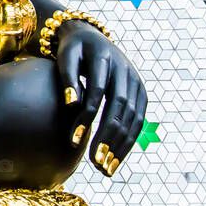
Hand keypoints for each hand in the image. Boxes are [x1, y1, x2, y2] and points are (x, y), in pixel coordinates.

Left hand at [57, 21, 146, 175]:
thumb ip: (67, 78)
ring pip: (133, 117)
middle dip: (107, 136)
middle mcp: (124, 69)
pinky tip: (116, 158)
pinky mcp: (140, 92)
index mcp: (103, 58)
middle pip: (118, 107)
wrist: (91, 37)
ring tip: (106, 168)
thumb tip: (71, 105)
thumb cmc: (72, 50)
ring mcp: (136, 81)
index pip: (96, 92)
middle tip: (94, 163)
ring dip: (121, 145)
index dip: (87, 117)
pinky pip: (138, 120)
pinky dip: (129, 140)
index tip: (74, 140)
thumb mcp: (64, 57)